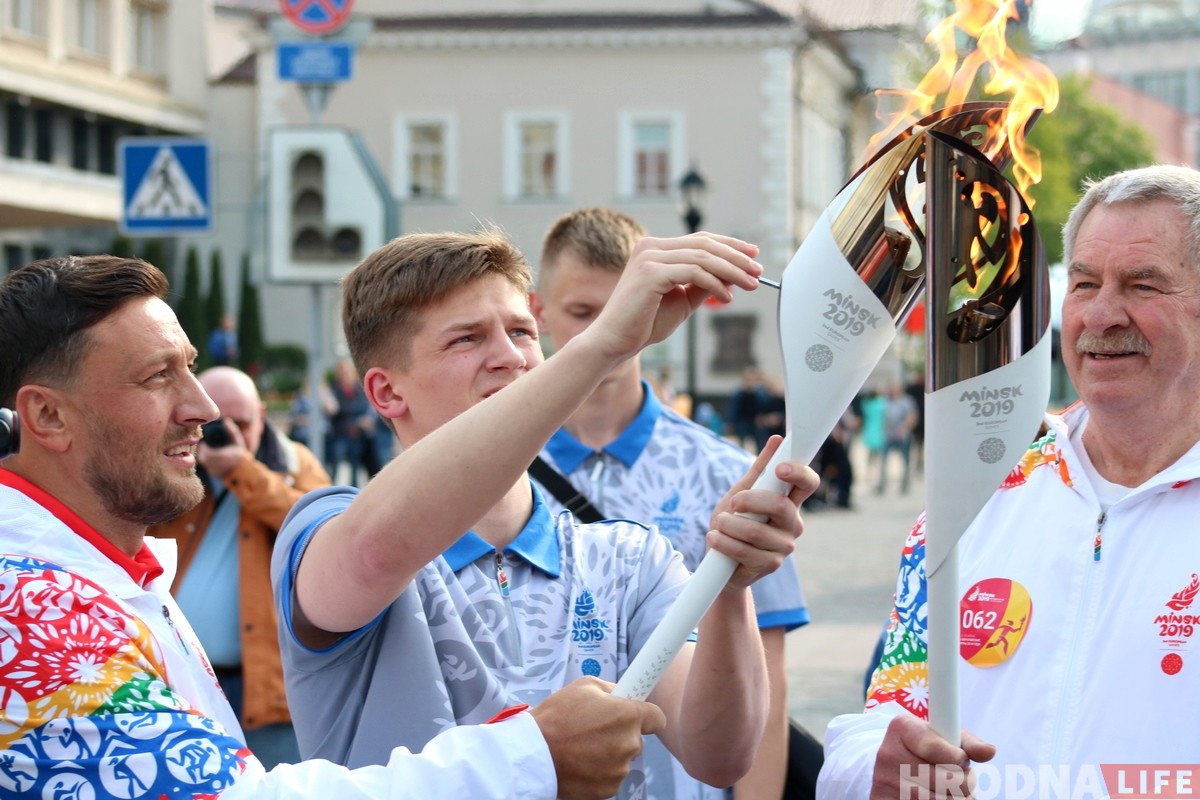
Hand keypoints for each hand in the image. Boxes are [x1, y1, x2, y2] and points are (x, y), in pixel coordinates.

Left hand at [197, 419, 248, 478]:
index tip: (204, 441)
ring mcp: (214, 470)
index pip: (205, 451)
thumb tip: (226, 420)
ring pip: (203, 461)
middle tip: (204, 444)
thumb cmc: (240, 454)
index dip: (203, 446)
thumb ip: (232, 431)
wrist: (244, 471)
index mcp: (221, 456)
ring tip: (207, 449)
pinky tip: (210, 456)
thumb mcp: (238, 441)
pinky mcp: (213, 473)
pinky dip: (206, 461)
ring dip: (203, 455)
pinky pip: (206, 466)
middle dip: (202, 450)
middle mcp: (216, 464)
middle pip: (202, 456)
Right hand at [531, 676, 665, 799]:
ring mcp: (620, 769)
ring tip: (581, 747)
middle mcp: (630, 744)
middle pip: (636, 739)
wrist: (534, 754)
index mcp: (628, 715)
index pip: (658, 718)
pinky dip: (599, 771)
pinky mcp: (609, 789)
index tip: (636, 714)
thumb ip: (611, 688)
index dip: (646, 715)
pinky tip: (580, 763)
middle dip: (620, 733)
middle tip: (594, 729)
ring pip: (622, 758)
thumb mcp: (583, 686)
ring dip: (608, 753)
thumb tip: (622, 693)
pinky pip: (610, 776)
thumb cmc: (556, 716)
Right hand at [586, 233, 761, 362]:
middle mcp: (651, 247)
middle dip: (736, 257)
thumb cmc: (644, 323)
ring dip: (731, 271)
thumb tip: (733, 275)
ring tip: (750, 285)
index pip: (700, 240)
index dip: (730, 245)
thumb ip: (703, 285)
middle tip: (758, 271)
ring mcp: (649, 258)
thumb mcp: (682, 300)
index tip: (753, 255)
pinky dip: (715, 283)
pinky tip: (727, 297)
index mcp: (656, 249)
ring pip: (702, 258)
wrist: (615, 342)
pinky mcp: (650, 273)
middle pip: (704, 244)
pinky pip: (693, 273)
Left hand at [707, 436, 818, 589]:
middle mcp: (793, 523)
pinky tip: (714, 538)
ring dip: (728, 524)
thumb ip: (759, 470)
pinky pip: (744, 550)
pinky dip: (723, 541)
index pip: (808, 483)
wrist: (722, 561)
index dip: (799, 473)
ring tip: (718, 524)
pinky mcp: (771, 565)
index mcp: (790, 501)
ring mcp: (784, 546)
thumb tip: (777, 440)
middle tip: (732, 503)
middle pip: (780, 505)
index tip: (780, 469)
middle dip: (748, 500)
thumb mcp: (742, 492)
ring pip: (756, 530)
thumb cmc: (734, 522)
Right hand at [871, 713, 995, 799]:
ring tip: (948, 791)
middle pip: (946, 778)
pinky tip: (936, 798)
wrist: (891, 771)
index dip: (957, 757)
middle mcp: (889, 754)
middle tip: (957, 778)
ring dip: (957, 799)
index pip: (935, 746)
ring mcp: (886, 782)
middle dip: (962, 782)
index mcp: (902, 728)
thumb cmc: (925, 752)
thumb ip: (966, 742)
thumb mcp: (942, 737)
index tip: (961, 759)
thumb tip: (989, 751)